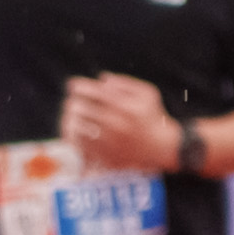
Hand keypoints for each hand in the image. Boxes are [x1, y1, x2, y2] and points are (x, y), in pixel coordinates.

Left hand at [56, 73, 181, 173]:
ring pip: (77, 126)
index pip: (93, 92)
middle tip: (73, 101)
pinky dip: (74, 135)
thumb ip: (125, 83)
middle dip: (74, 101)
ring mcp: (108, 141)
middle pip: (81, 108)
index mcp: (124, 106)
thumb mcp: (148, 94)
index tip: (73, 85)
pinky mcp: (105, 155)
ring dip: (71, 118)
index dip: (79, 86)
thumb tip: (102, 79)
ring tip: (72, 115)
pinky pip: (80, 143)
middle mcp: (114, 123)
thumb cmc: (153, 118)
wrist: (162, 148)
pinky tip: (76, 130)